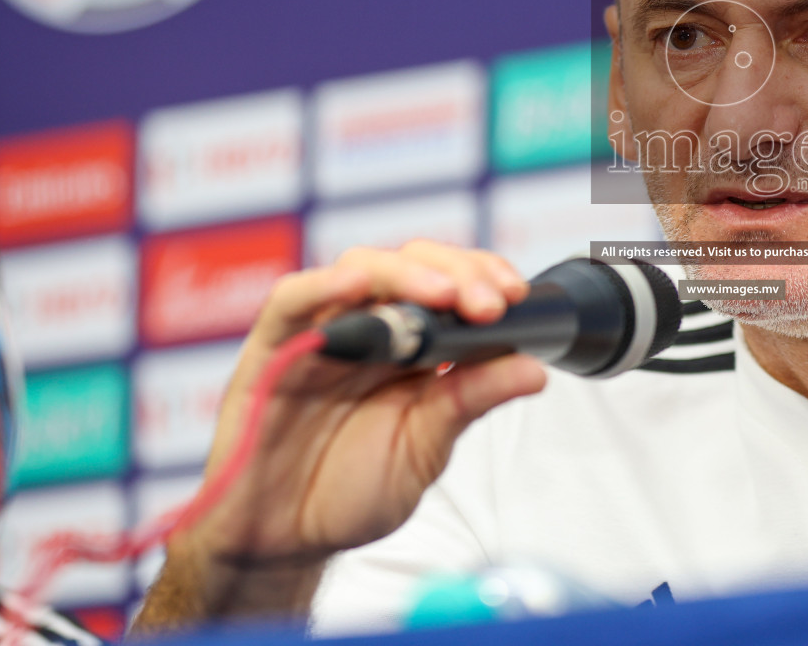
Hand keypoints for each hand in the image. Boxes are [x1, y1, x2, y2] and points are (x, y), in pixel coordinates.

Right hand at [134, 242, 545, 630]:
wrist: (281, 541)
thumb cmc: (347, 491)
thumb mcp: (424, 449)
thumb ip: (470, 401)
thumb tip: (536, 370)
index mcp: (412, 346)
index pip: (452, 286)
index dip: (484, 278)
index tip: (517, 297)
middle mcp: (369, 329)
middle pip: (413, 267)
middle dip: (459, 274)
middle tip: (490, 304)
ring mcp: (321, 333)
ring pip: (361, 269)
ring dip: (406, 274)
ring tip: (444, 294)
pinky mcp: (271, 348)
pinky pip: (291, 301)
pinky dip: (323, 286)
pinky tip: (357, 285)